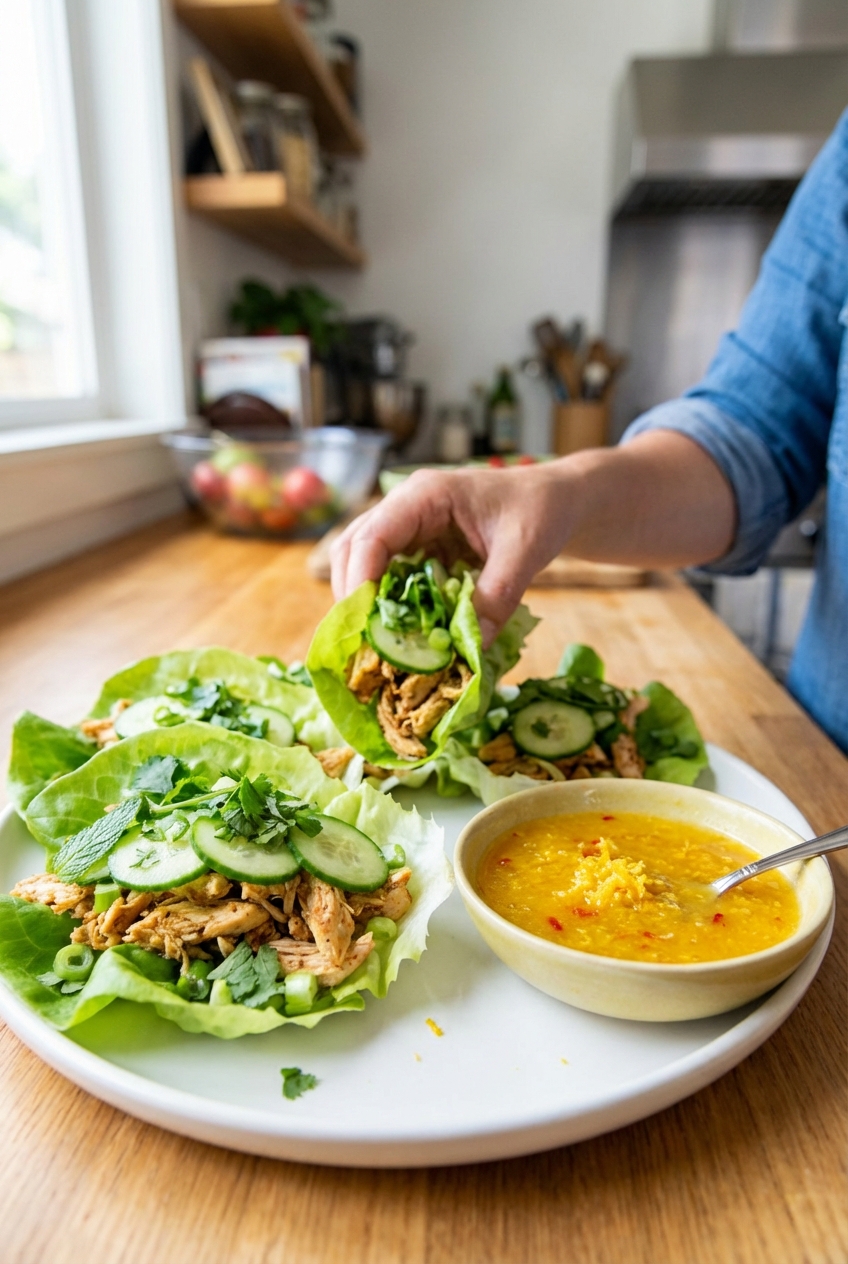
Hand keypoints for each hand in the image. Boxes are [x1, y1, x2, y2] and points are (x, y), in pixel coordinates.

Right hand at [329, 432, 735, 645]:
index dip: (360, 579)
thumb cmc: (543, 510)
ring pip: (363, 562)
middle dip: (354, 597)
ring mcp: (409, 527)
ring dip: (367, 603)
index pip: (372, 535)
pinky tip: (403, 635)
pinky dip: (390, 605)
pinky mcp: (418, 548)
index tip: (363, 624)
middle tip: (365, 645)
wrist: (558, 500)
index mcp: (426, 495)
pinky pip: (389, 576)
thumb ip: (498, 596)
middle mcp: (407, 507)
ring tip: (379, 645)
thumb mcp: (525, 551)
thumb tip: (472, 648)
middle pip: (353, 549)